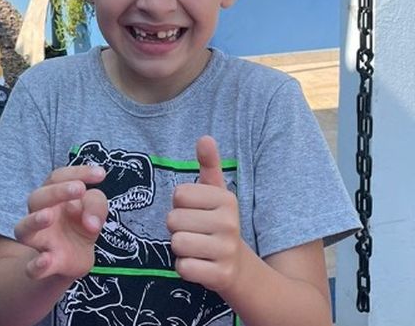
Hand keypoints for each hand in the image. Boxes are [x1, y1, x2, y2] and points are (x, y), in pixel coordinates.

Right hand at [15, 165, 108, 280]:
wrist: (75, 258)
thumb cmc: (81, 224)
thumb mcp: (95, 210)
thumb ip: (96, 206)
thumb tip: (91, 222)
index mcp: (53, 197)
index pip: (57, 178)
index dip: (77, 172)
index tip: (101, 174)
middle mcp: (41, 214)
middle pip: (38, 198)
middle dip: (57, 192)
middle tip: (80, 188)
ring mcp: (40, 240)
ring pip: (23, 229)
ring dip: (34, 220)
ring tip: (48, 216)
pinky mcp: (45, 265)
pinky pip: (32, 268)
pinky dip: (36, 266)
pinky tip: (45, 260)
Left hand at [167, 136, 248, 293]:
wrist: (240, 269)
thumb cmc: (219, 225)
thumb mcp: (216, 194)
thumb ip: (208, 165)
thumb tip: (205, 138)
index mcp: (226, 199)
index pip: (178, 195)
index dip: (181, 206)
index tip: (197, 214)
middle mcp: (229, 222)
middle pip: (173, 220)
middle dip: (179, 228)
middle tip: (197, 234)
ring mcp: (226, 250)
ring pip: (176, 243)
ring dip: (181, 249)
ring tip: (198, 249)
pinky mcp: (220, 275)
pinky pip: (183, 267)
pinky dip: (186, 268)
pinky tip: (200, 265)